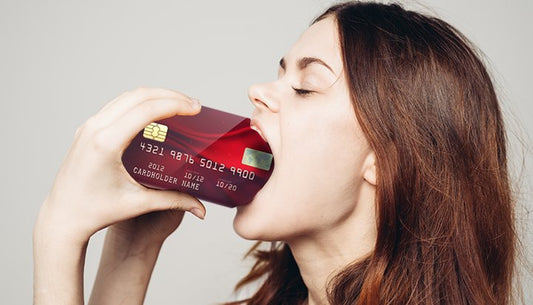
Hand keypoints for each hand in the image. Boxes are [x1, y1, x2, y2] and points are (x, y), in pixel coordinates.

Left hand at [35, 87, 205, 245]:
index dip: (175, 105)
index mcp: (106, 144)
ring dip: (155, 96)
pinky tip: (155, 111)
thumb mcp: (138, 203)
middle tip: (193, 105)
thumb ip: (173, 201)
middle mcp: (94, 129)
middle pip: (138, 96)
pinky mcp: (87, 129)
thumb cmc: (96, 212)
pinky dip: (139, 102)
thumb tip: (201, 208)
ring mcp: (88, 126)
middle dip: (170, 96)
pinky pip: (117, 105)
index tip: (195, 108)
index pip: (146, 111)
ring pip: (126, 96)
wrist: (63, 217)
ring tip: (178, 104)